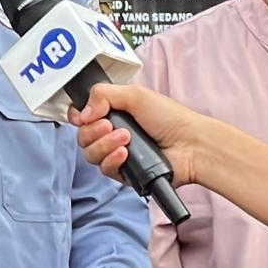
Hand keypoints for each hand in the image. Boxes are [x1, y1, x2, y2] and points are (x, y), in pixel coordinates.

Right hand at [67, 84, 203, 186]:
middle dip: (93, 130)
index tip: (83, 117)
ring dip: (104, 144)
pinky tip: (126, 153)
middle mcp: (111, 134)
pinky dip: (112, 160)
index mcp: (113, 112)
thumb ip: (103, 94)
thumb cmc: (169, 117)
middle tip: (111, 125)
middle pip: (83, 136)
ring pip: (90, 154)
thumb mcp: (135, 94)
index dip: (78, 117)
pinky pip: (104, 169)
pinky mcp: (123, 173)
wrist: (190, 145)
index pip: (82, 116)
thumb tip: (83, 112)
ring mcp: (116, 154)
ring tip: (126, 138)